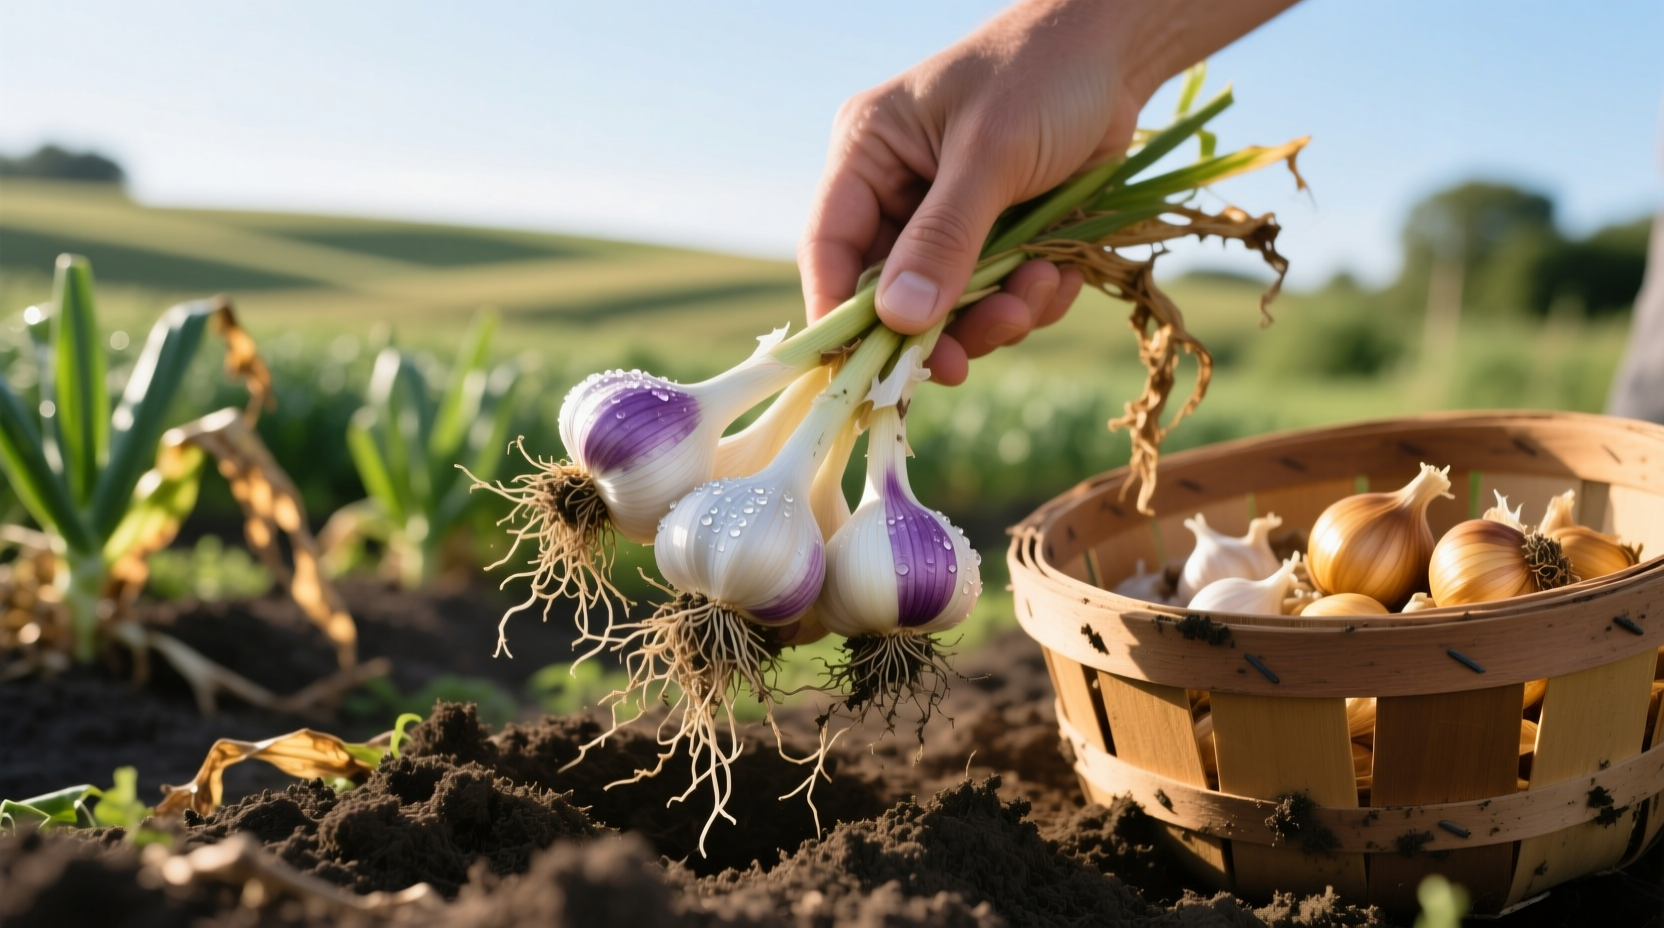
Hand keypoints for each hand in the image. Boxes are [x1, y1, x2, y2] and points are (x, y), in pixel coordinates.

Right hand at [799, 0, 1295, 384]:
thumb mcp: (991, 154)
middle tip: (967, 361)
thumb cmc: (1042, 75)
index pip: (830, 249)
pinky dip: (1031, 299)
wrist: (1121, 53)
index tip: (867, 371)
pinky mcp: (999, 237)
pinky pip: (999, 296)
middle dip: (937, 327)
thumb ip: (945, 238)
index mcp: (868, 155)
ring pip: (949, 306)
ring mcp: (949, 219)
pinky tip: (1060, 273)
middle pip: (890, 294)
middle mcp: (898, 191)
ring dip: (994, 316)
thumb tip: (900, 320)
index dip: (841, 316)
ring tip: (1038, 292)